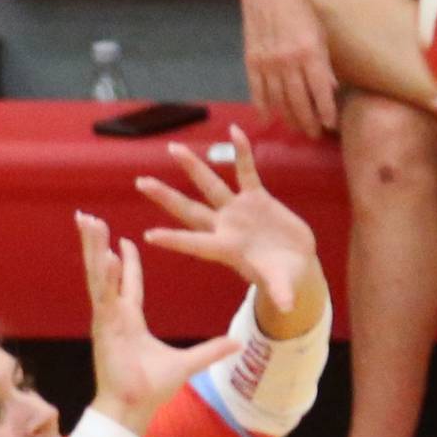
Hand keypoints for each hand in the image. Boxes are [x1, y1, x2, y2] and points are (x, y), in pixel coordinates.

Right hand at [75, 212, 238, 434]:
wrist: (133, 408)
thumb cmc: (151, 388)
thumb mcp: (188, 364)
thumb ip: (212, 350)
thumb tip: (237, 344)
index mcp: (129, 319)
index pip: (128, 282)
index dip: (126, 262)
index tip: (123, 239)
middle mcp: (114, 315)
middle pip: (105, 271)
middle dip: (97, 244)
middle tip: (89, 217)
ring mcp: (107, 319)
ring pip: (99, 276)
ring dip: (94, 249)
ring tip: (89, 222)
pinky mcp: (104, 328)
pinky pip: (105, 297)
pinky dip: (106, 277)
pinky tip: (107, 257)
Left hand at [134, 124, 318, 314]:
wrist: (296, 263)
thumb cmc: (284, 278)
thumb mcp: (281, 285)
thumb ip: (282, 291)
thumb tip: (288, 305)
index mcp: (227, 250)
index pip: (195, 244)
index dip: (175, 240)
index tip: (149, 236)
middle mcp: (226, 227)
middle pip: (190, 210)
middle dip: (166, 197)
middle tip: (140, 182)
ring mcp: (239, 211)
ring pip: (211, 185)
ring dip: (193, 167)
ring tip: (173, 149)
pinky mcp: (257, 199)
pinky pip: (246, 171)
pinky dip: (242, 153)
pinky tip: (235, 131)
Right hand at [240, 0, 338, 137]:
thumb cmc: (299, 6)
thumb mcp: (320, 32)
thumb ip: (324, 62)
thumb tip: (331, 90)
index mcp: (310, 53)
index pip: (321, 92)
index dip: (326, 112)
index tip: (330, 125)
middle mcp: (289, 62)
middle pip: (299, 102)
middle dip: (308, 122)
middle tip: (313, 135)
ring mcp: (267, 63)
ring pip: (279, 101)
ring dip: (288, 118)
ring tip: (296, 128)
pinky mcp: (251, 60)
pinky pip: (257, 91)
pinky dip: (262, 108)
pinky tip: (268, 119)